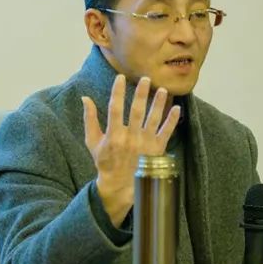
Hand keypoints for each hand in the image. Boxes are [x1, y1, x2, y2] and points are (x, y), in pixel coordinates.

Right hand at [82, 74, 180, 226]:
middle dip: (141, 94)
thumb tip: (85, 99)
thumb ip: (90, 120)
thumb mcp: (93, 142)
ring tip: (163, 90)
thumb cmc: (105, 161)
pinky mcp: (157, 150)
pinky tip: (176, 108)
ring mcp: (145, 144)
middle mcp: (130, 138)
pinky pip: (166, 133)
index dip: (117, 92)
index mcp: (113, 135)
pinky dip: (172, 121)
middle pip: (136, 112)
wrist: (120, 186)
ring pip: (153, 120)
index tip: (120, 78)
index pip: (114, 109)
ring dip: (158, 104)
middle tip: (146, 79)